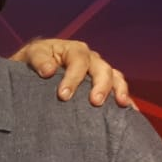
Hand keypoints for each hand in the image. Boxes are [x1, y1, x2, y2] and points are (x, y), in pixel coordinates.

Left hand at [10, 37, 131, 106]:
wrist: (32, 73)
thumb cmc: (30, 64)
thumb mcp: (29, 56)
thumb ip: (38, 60)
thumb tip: (49, 70)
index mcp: (71, 49)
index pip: (78, 60)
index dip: (73, 77)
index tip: (64, 96)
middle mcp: (89, 58)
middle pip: (101, 68)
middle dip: (100, 85)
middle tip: (95, 102)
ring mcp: (98, 71)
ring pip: (114, 76)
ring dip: (118, 90)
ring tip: (120, 104)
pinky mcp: (103, 85)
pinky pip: (118, 89)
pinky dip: (126, 99)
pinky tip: (131, 112)